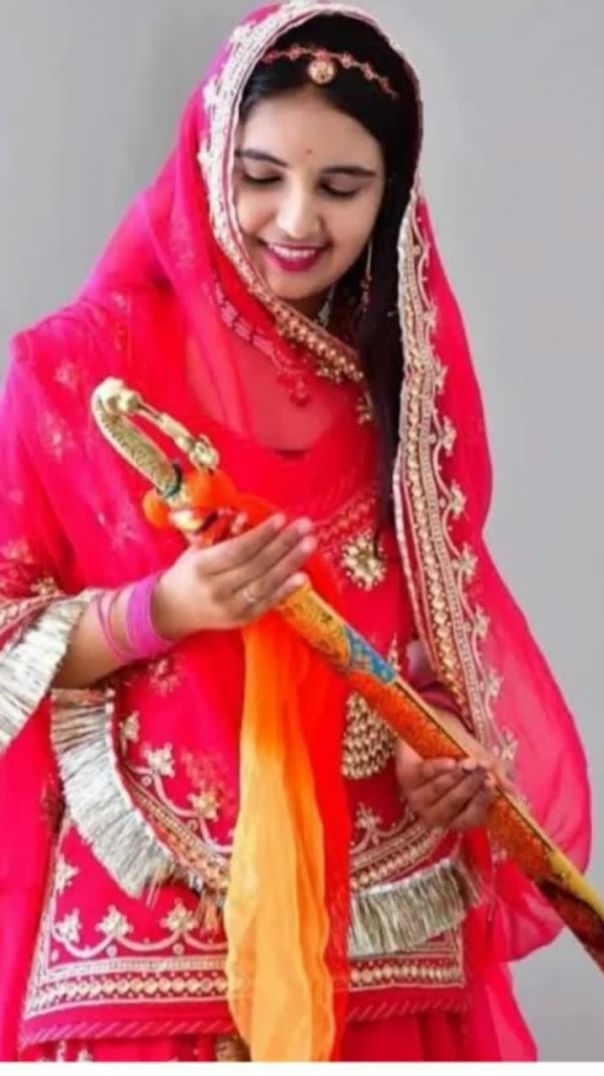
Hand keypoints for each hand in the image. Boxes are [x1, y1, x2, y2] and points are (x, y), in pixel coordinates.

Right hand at [151, 512, 315, 638]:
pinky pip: (268, 602)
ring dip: (291, 563)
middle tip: (305, 526)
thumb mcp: (198, 548)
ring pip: (265, 583)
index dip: (261, 535)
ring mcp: (231, 608)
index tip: (281, 518)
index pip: (237, 550)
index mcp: (202, 567)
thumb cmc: (189, 571)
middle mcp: (216, 590)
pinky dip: (287, 589)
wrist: (175, 609)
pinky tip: (304, 576)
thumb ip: (222, 533)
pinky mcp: (243, 620)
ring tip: (310, 543)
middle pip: (256, 565)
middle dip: (284, 543)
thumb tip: (247, 517)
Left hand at [395, 710, 510, 831]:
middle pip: (454, 804)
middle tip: (483, 768)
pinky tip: (450, 761)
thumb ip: (497, 775)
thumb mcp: (483, 762)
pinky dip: (438, 768)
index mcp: (456, 816)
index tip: (492, 784)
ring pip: (438, 791)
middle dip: (470, 786)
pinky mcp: (404, 777)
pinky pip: (423, 776)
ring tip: (469, 762)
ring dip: (455, 777)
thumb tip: (512, 791)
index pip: (471, 818)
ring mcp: (417, 797)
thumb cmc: (462, 753)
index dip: (482, 802)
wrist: (435, 727)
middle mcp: (435, 813)